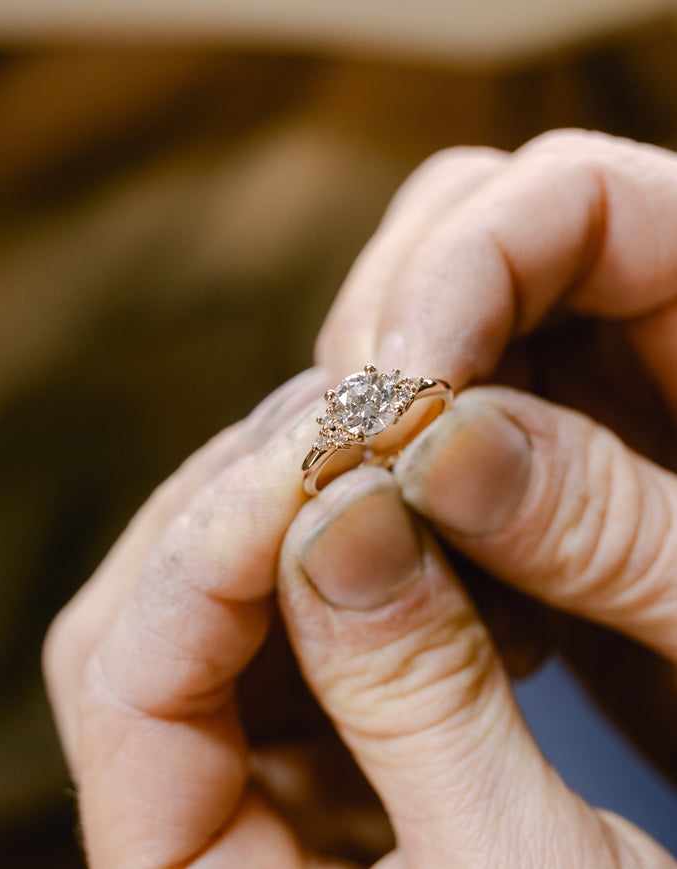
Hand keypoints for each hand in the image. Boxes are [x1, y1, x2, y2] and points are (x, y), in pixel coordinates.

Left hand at [43, 369, 390, 868]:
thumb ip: (421, 696)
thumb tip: (347, 509)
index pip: (129, 685)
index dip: (218, 543)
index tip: (329, 446)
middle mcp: (194, 841)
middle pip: (146, 629)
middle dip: (240, 506)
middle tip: (349, 418)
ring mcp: (256, 790)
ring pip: (213, 614)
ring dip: (289, 517)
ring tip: (383, 449)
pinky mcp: (326, 761)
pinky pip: (292, 632)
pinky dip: (340, 562)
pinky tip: (414, 526)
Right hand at [277, 129, 676, 864]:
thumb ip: (609, 525)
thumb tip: (430, 451)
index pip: (576, 193)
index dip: (458, 271)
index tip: (395, 404)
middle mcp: (644, 323)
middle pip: (470, 242)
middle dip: (391, 343)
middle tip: (361, 463)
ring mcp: (583, 393)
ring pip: (433, 349)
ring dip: (387, 433)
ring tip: (404, 546)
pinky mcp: (539, 469)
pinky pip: (433, 443)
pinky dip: (402, 499)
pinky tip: (432, 585)